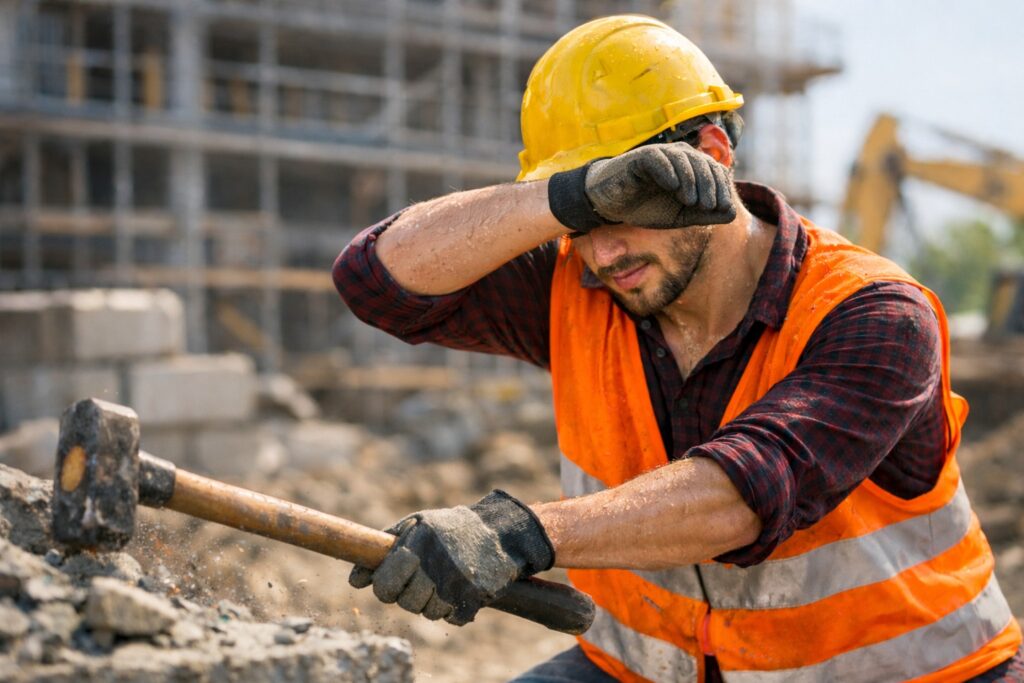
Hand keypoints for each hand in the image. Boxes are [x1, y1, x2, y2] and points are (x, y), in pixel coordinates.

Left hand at [348, 490, 553, 624]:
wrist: (500, 532)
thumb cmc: (450, 528)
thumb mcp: (416, 525)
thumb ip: (384, 549)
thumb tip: (354, 580)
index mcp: (416, 544)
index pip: (383, 584)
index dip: (385, 586)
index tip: (393, 581)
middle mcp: (434, 564)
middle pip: (405, 603)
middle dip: (409, 595)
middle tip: (421, 581)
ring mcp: (455, 583)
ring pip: (427, 614)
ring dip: (432, 603)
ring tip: (442, 581)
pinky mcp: (474, 598)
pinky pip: (451, 619)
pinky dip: (454, 609)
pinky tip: (460, 588)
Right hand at [548, 142, 735, 231]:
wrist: (612, 203)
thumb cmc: (646, 206)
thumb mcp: (679, 216)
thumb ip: (704, 214)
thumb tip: (732, 213)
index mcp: (692, 168)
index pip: (715, 171)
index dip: (722, 189)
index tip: (722, 208)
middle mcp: (680, 156)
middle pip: (703, 164)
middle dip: (709, 186)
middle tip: (709, 206)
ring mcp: (661, 154)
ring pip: (684, 160)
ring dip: (691, 180)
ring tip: (691, 201)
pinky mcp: (641, 157)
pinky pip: (659, 160)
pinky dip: (668, 172)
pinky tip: (672, 187)